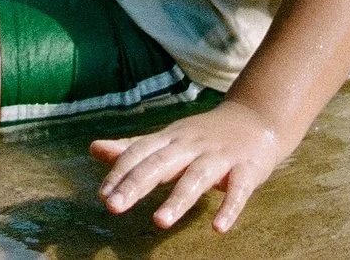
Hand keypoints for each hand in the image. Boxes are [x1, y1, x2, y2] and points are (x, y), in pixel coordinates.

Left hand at [90, 100, 283, 232]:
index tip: (103, 195)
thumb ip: (133, 148)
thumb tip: (93, 149)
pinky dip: (229, 208)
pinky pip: (239, 190)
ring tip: (159, 223)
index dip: (120, 172)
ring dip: (178, 199)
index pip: (140, 153)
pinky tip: (218, 228)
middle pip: (161, 163)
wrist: (256, 120)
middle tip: (113, 207)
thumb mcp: (168, 139)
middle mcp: (192, 145)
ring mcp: (220, 156)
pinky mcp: (247, 169)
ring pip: (197, 177)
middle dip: (137, 184)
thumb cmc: (203, 136)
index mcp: (171, 138)